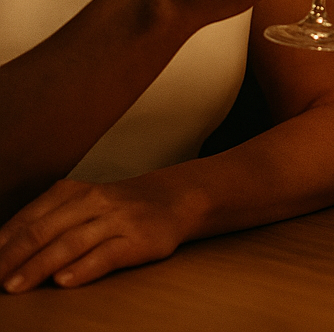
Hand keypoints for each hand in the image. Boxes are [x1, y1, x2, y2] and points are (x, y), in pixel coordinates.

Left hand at [0, 177, 184, 291]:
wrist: (173, 200)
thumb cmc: (118, 208)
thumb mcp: (82, 203)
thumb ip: (48, 222)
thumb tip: (2, 251)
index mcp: (74, 192)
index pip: (29, 218)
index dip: (2, 244)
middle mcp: (94, 201)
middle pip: (46, 230)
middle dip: (13, 257)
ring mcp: (117, 219)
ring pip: (72, 242)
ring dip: (39, 265)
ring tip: (16, 285)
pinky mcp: (138, 239)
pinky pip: (107, 254)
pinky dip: (83, 268)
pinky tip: (64, 281)